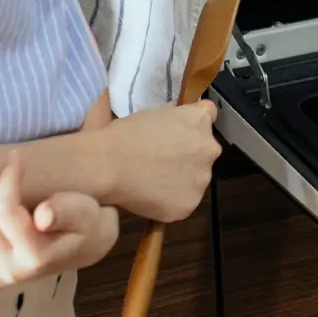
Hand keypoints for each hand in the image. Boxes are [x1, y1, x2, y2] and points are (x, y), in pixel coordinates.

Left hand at [0, 152, 118, 288]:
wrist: (88, 247)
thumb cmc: (87, 225)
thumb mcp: (89, 214)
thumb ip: (69, 212)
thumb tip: (43, 215)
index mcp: (35, 256)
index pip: (5, 209)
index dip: (9, 177)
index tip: (16, 155)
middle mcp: (9, 270)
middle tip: (14, 174)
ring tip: (0, 195)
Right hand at [102, 99, 221, 222]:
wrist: (107, 165)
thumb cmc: (125, 134)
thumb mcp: (155, 113)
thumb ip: (175, 117)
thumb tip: (177, 121)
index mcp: (200, 120)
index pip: (209, 114)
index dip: (193, 122)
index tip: (180, 130)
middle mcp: (210, 148)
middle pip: (205, 149)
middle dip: (189, 154)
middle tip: (162, 160)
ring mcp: (202, 178)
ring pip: (197, 177)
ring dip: (183, 178)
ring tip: (152, 180)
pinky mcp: (190, 203)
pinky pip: (184, 199)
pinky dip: (171, 199)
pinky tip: (151, 196)